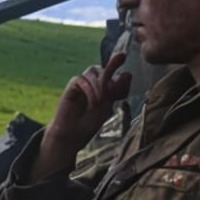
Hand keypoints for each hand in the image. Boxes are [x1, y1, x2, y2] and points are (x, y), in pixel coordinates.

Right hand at [28, 53, 131, 179]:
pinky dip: (89, 90)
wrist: (73, 135)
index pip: (115, 75)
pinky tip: (93, 103)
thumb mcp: (108, 106)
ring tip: (100, 101)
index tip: (127, 77)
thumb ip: (116, 90)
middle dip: (113, 65)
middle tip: (120, 64)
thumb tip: (128, 73)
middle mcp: (93, 83)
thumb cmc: (90, 122)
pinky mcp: (71, 87)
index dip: (122, 78)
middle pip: (103, 68)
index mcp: (104, 88)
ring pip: (92, 71)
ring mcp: (82, 84)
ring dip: (99, 84)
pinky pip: (81, 79)